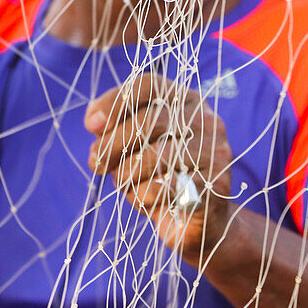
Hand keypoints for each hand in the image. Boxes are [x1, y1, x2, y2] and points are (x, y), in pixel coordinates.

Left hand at [85, 72, 233, 264]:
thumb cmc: (159, 177)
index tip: (91, 125)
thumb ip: (114, 129)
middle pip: (149, 121)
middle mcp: (206, 119)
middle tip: (95, 163)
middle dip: (112, 144)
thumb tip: (94, 122)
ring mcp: (216, 150)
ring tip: (124, 185)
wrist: (197, 222)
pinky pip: (166, 188)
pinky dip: (144, 197)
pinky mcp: (216, 184)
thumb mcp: (133, 148)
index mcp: (186, 101)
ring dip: (126, 175)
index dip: (115, 102)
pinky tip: (146, 202)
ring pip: (154, 157)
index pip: (149, 85)